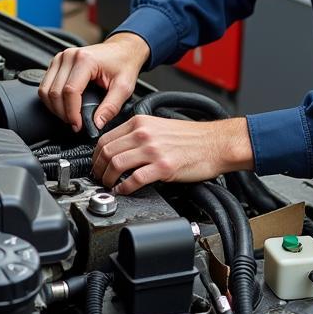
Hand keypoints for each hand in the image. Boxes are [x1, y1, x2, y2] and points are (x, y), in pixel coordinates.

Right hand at [38, 32, 149, 131]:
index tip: (78, 125)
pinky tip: (64, 107)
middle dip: (63, 113)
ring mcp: (61, 58)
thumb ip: (111, 107)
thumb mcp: (124, 87)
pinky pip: (46, 85)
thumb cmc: (124, 64)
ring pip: (45, 90)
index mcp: (85, 60)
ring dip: (54, 108)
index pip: (70, 91)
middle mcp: (69, 56)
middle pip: (54, 92)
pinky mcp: (57, 62)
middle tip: (75, 124)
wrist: (123, 49)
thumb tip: (97, 124)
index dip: (72, 113)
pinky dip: (51, 100)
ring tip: (69, 117)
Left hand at [92, 115, 254, 194]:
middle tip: (98, 178)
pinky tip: (123, 191)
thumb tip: (119, 149)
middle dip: (98, 169)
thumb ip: (138, 134)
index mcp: (141, 122)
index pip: (105, 138)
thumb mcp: (159, 126)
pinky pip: (134, 179)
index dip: (95, 156)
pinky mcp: (163, 166)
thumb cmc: (193, 137)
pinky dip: (124, 188)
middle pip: (106, 152)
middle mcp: (144, 134)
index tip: (96, 165)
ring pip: (116, 165)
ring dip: (107, 179)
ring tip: (109, 186)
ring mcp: (153, 150)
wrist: (216, 143)